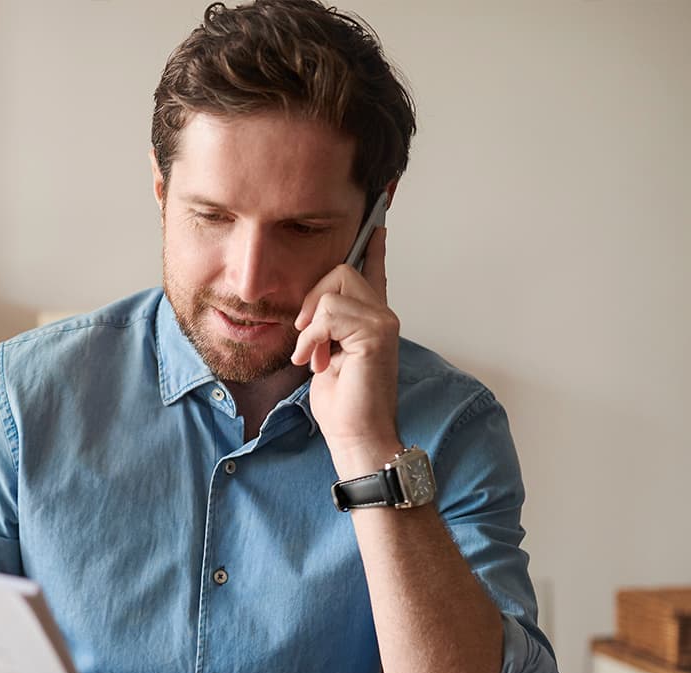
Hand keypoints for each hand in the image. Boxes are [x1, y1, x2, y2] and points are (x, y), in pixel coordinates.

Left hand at [289, 227, 402, 469]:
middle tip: (306, 339)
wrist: (356, 436)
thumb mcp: (324, 355)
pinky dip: (311, 338)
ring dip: (310, 326)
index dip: (373, 243)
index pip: (373, 269)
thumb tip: (312, 308)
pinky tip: (314, 361)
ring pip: (332, 289)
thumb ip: (326, 327)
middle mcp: (383, 314)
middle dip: (311, 301)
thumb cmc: (342, 404)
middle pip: (340, 270)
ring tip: (312, 357)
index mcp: (371, 318)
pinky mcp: (376, 332)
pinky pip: (328, 313)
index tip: (378, 218)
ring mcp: (384, 321)